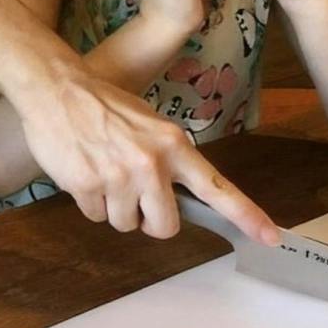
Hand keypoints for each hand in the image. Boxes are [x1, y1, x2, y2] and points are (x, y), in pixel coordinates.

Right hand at [13, 63, 278, 241]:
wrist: (56, 89)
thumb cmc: (102, 105)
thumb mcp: (149, 125)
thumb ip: (166, 160)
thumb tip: (173, 198)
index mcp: (174, 146)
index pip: (217, 188)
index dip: (246, 216)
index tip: (271, 238)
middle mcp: (151, 165)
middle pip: (165, 226)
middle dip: (150, 222)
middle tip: (135, 201)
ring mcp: (118, 178)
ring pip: (124, 223)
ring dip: (113, 207)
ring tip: (101, 171)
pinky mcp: (87, 186)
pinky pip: (94, 215)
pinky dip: (88, 200)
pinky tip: (82, 171)